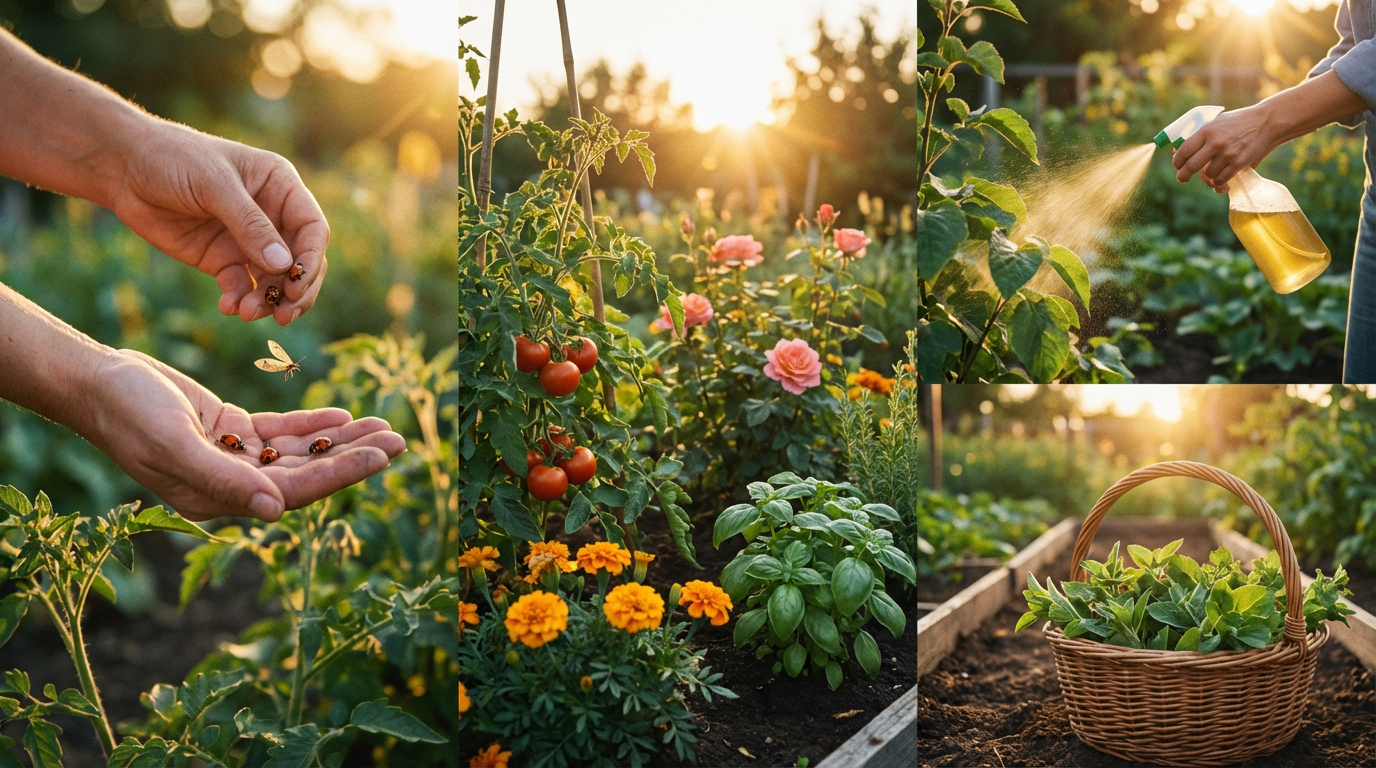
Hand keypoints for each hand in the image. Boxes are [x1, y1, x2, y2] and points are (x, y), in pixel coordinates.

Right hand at [78, 349, 403, 521]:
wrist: (97, 383)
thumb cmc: (128, 415)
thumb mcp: (174, 446)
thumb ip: (224, 479)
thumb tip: (276, 510)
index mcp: (218, 499)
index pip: (295, 491)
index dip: (341, 473)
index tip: (381, 457)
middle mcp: (231, 484)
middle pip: (307, 472)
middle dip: (354, 456)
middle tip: (400, 441)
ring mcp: (233, 456)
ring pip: (300, 451)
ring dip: (341, 438)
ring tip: (384, 426)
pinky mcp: (231, 430)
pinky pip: (281, 431)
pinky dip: (313, 422)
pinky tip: (344, 413)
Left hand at [108, 121, 328, 324]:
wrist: (122, 167)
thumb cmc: (172, 158)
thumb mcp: (213, 184)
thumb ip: (250, 224)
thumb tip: (286, 265)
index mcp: (280, 187)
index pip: (312, 228)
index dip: (310, 258)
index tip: (296, 283)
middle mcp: (271, 215)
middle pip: (299, 260)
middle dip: (295, 290)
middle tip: (284, 314)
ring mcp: (247, 240)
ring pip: (273, 280)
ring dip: (267, 300)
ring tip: (248, 313)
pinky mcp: (222, 259)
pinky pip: (241, 286)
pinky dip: (239, 299)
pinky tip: (228, 306)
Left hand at [1172, 105, 1276, 191]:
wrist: (1268, 122)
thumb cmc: (1240, 122)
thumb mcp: (1218, 122)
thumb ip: (1202, 134)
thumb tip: (1179, 149)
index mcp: (1207, 130)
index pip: (1184, 150)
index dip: (1177, 161)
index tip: (1177, 165)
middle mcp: (1215, 142)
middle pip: (1190, 166)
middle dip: (1183, 175)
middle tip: (1182, 178)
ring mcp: (1227, 154)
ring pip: (1207, 175)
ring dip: (1207, 177)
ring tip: (1210, 174)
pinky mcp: (1239, 163)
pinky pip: (1221, 180)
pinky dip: (1218, 183)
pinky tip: (1220, 180)